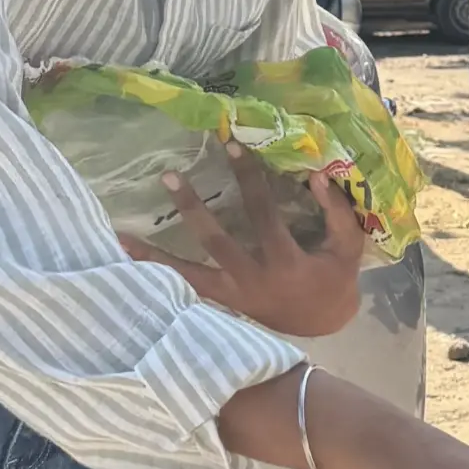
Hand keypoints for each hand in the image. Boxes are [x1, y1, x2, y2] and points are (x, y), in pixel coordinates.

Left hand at [123, 142, 364, 336]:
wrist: (323, 322)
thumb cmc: (336, 279)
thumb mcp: (348, 246)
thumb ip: (336, 212)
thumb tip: (317, 174)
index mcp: (285, 262)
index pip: (262, 212)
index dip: (248, 178)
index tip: (231, 145)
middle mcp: (252, 279)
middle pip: (216, 240)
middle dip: (192, 207)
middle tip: (169, 175)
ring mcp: (233, 294)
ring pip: (187, 272)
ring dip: (154, 253)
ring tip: (119, 233)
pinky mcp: (222, 301)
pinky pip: (184, 288)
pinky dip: (156, 275)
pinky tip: (126, 261)